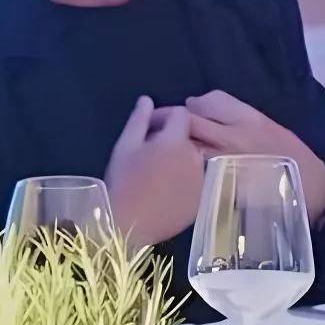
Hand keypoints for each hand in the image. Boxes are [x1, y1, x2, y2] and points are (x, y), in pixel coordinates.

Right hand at [104, 95, 209, 245]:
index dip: (164, 117)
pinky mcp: (201, 199)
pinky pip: (196, 180)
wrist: (129, 224)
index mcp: (176, 140)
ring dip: (180, 158)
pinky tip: (166, 189)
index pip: (181, 114)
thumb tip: (147, 99)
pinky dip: (186, 179)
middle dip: (172, 137)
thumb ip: (139, 119)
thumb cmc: (123, 181)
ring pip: (193, 159)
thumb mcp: (125, 145)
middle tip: (149, 152)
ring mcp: (201, 180)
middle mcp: (195, 157)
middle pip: (188, 137)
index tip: (148, 129)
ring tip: (158, 172)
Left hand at [179, 90, 324, 221]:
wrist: (308, 193)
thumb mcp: (272, 127)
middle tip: (172, 127)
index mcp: (249, 119)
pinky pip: (191, 174)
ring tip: (174, 151)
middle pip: (190, 120)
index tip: (193, 109)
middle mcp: (231, 137)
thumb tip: (209, 112)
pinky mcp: (216, 187)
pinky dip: (184, 171)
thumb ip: (241, 118)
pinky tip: (184, 173)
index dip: (197, 103)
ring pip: (185, 147)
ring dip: (176, 146)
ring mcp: (221, 163)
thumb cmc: (294, 159)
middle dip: (177, 121)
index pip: (210, 100)